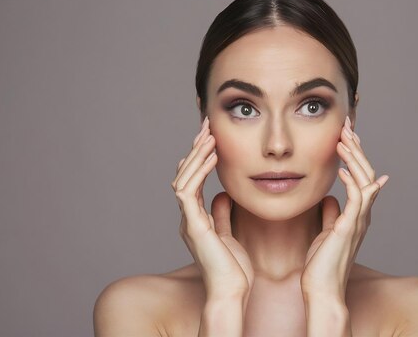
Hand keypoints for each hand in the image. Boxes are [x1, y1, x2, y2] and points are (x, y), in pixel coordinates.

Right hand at [171, 116, 253, 300]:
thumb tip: (222, 196)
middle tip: (206, 126)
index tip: (212, 138)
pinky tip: (210, 155)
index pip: (194, 180)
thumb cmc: (234, 269)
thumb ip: (223, 215)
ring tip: (208, 134)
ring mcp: (189, 221)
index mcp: (198, 219)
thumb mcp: (230, 234)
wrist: (232, 292)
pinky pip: (188, 191)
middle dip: (196, 149)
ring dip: (195, 155)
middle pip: (185, 175)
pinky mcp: (193, 226)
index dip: (201, 158)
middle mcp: (189, 218)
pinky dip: (198, 171)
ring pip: (183, 178)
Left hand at [301, 116, 388, 298]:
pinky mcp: (349, 228)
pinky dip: (354, 181)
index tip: (344, 136)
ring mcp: (358, 222)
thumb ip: (332, 215)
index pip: (361, 177)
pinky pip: (358, 199)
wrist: (322, 290)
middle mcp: (361, 216)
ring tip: (345, 139)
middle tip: (347, 127)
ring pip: (366, 181)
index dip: (355, 155)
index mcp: (356, 215)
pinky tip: (344, 168)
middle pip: (367, 173)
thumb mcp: (326, 233)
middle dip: (357, 148)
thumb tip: (331, 199)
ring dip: (356, 158)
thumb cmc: (321, 266)